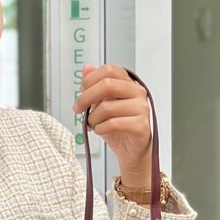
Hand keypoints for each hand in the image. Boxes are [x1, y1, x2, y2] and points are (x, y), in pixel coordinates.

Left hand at [72, 63, 152, 185]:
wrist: (130, 151)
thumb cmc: (117, 128)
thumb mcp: (102, 105)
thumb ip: (95, 86)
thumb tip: (87, 68)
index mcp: (128, 84)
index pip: (109, 70)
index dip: (91, 79)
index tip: (81, 92)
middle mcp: (137, 93)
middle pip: (107, 84)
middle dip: (86, 98)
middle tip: (78, 109)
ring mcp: (141, 109)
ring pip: (107, 107)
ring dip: (93, 119)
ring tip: (93, 124)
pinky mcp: (141, 126)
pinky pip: (113, 124)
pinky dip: (100, 128)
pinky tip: (100, 130)